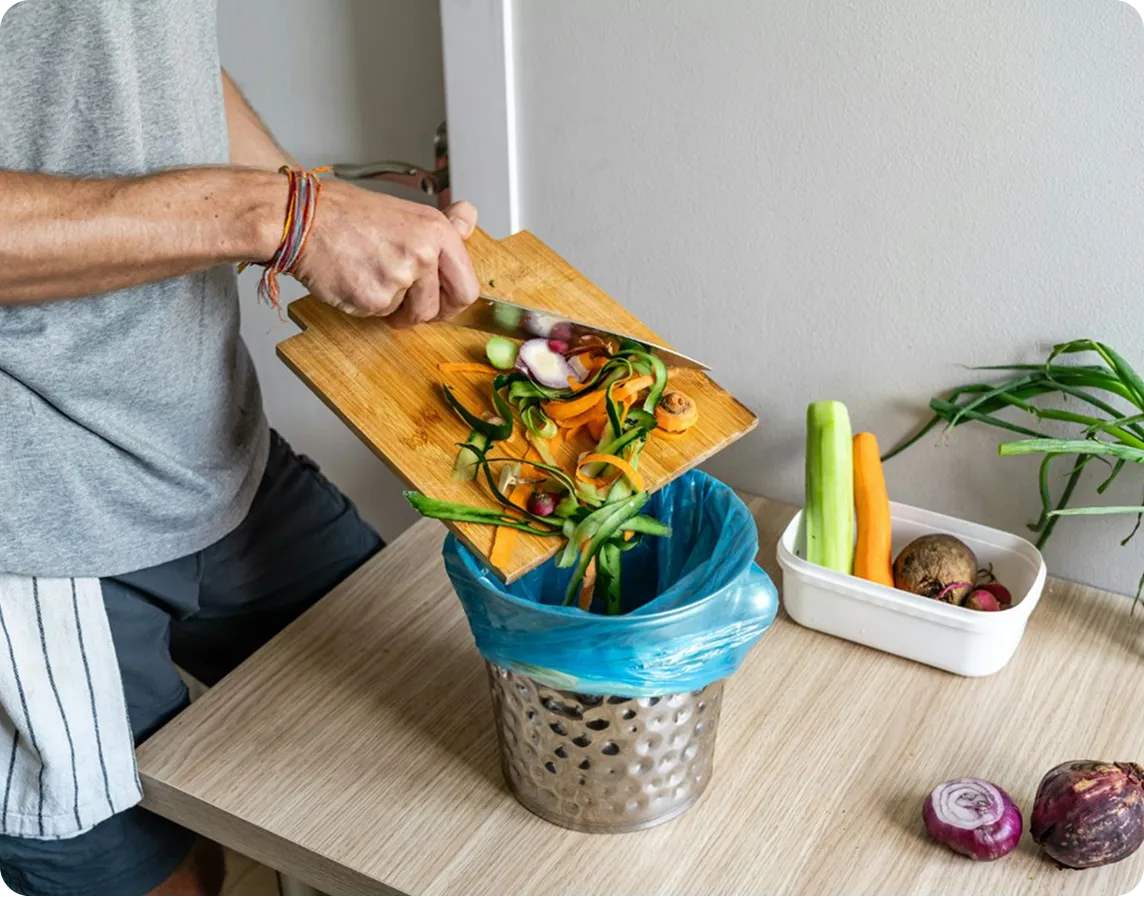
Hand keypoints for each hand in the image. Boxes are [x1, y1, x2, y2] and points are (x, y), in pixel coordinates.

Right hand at [291, 180, 479, 326]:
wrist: (302, 218)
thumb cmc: (347, 214)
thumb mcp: (405, 212)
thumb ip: (442, 226)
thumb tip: (469, 218)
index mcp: (436, 231)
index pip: (466, 287)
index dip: (453, 302)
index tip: (442, 302)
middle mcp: (423, 254)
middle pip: (439, 309)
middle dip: (424, 312)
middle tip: (406, 302)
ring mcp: (399, 278)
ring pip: (409, 315)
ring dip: (394, 308)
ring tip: (372, 277)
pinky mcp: (374, 299)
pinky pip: (380, 315)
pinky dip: (367, 305)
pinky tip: (354, 278)